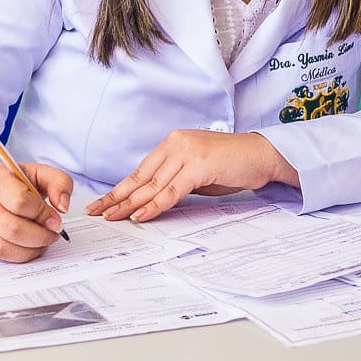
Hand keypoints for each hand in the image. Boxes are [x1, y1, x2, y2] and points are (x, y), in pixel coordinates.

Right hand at [0, 160, 75, 261]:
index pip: (20, 201)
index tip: (56, 220)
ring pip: (3, 247)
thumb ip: (57, 181)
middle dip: (40, 236)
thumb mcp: (31, 172)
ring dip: (30, 250)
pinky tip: (26, 248)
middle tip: (52, 234)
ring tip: (42, 243)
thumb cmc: (2, 182)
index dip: (43, 215)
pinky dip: (16, 255)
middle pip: (13, 228)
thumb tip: (63, 207)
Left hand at [86, 131, 296, 223]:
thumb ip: (176, 180)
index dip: (121, 189)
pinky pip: (171, 191)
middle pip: (141, 177)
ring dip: (130, 204)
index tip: (104, 202)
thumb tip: (154, 199)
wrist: (263, 155)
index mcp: (173, 143)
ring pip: (152, 185)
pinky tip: (140, 215)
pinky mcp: (199, 165)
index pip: (141, 170)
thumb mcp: (198, 172)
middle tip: (97, 211)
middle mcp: (176, 144)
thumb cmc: (233, 165)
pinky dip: (155, 205)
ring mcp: (187, 153)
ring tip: (112, 217)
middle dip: (117, 197)